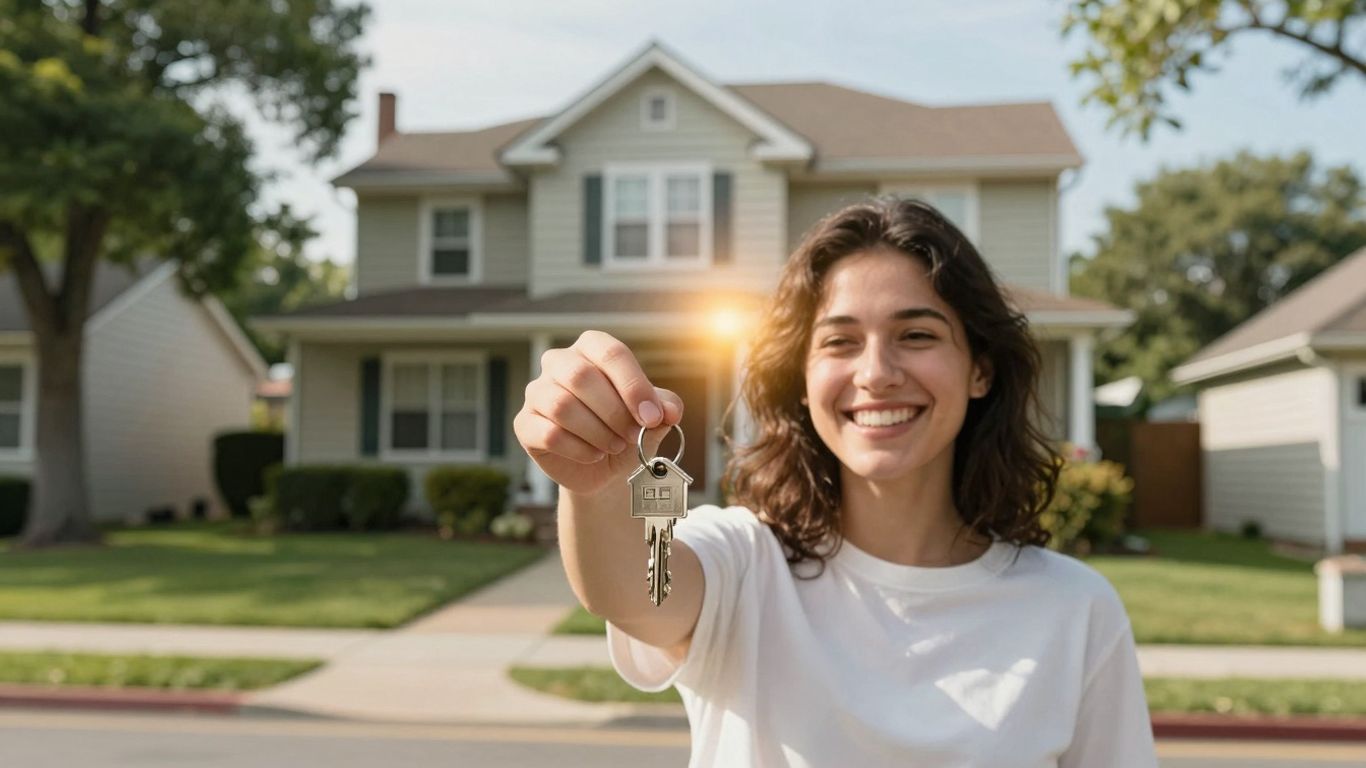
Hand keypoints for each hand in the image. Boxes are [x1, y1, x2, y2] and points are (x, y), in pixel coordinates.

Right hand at [514, 331, 683, 495]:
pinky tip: (594, 455)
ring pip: (561, 405)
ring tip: (615, 446)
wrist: (603, 469)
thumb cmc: (626, 431)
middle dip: (614, 411)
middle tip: (633, 435)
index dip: (634, 386)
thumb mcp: (652, 418)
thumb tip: (670, 410)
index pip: (610, 353)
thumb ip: (664, 407)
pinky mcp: (525, 424)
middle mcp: (559, 363)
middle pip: (581, 376)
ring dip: (596, 431)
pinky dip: (579, 449)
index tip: (653, 417)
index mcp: (591, 348)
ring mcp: (537, 392)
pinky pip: (548, 433)